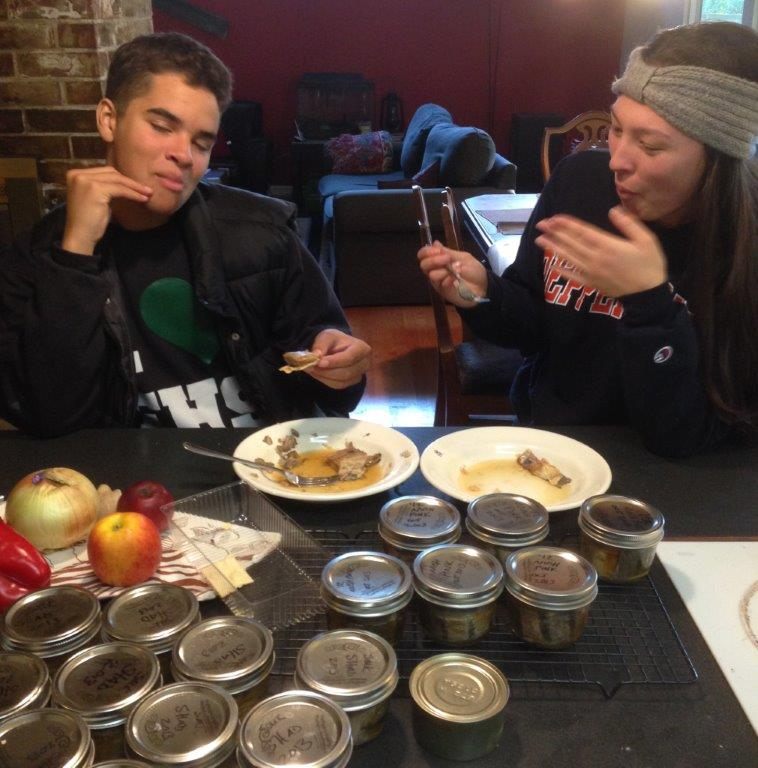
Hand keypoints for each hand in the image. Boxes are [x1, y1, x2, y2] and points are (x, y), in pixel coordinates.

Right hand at [62, 166, 152, 254]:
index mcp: (75, 174)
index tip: (138, 186)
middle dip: (130, 181)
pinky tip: (142, 199)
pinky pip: (120, 189)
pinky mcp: (95, 189)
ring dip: (135, 187)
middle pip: (111, 172)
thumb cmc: (90, 221)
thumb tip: (125, 184)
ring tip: (148, 194)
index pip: (104, 171)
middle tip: (147, 190)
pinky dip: (133, 194)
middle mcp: (78, 174)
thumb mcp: (97, 199)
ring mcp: (85, 180)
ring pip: (117, 180)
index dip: (123, 179)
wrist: (80, 236)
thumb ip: (106, 188)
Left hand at [307, 329, 371, 388]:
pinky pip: (337, 386)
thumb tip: (316, 356)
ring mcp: (359, 375)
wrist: (337, 347)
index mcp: (362, 348)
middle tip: (310, 367)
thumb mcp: (327, 336)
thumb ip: (321, 345)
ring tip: (311, 369)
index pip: (349, 358)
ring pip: (341, 382)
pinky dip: (325, 380)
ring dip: (323, 377)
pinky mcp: (352, 383)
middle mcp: (364, 363)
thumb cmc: (334, 341)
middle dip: (326, 371)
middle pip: (346, 373)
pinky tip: (317, 373)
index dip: (334, 362)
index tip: (319, 362)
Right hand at [417, 241, 486, 306]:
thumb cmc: (474, 272)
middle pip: (423, 264)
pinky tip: (455, 280)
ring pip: (430, 274)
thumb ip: (449, 252)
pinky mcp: (442, 291)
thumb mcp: (464, 258)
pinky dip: (447, 280)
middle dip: (434, 260)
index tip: (438, 251)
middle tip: (447, 259)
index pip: (424, 254)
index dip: (427, 251)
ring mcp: (438, 281)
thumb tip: (435, 243)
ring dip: (442, 271)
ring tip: (454, 272)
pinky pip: (439, 284)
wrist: (483, 288)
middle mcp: (437, 269)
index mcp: (440, 258)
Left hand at [534, 207, 667, 297]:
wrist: (647, 295)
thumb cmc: (649, 264)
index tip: (554, 218)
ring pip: (568, 257)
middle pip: (571, 243)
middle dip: (554, 233)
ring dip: (553, 248)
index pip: (582, 231)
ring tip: (539, 240)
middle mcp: (595, 258)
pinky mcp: (590, 283)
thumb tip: (612, 210)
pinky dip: (561, 270)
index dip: (566, 224)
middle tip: (541, 224)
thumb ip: (628, 224)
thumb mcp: (646, 239)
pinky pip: (572, 276)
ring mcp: (590, 272)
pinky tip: (552, 264)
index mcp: (608, 245)